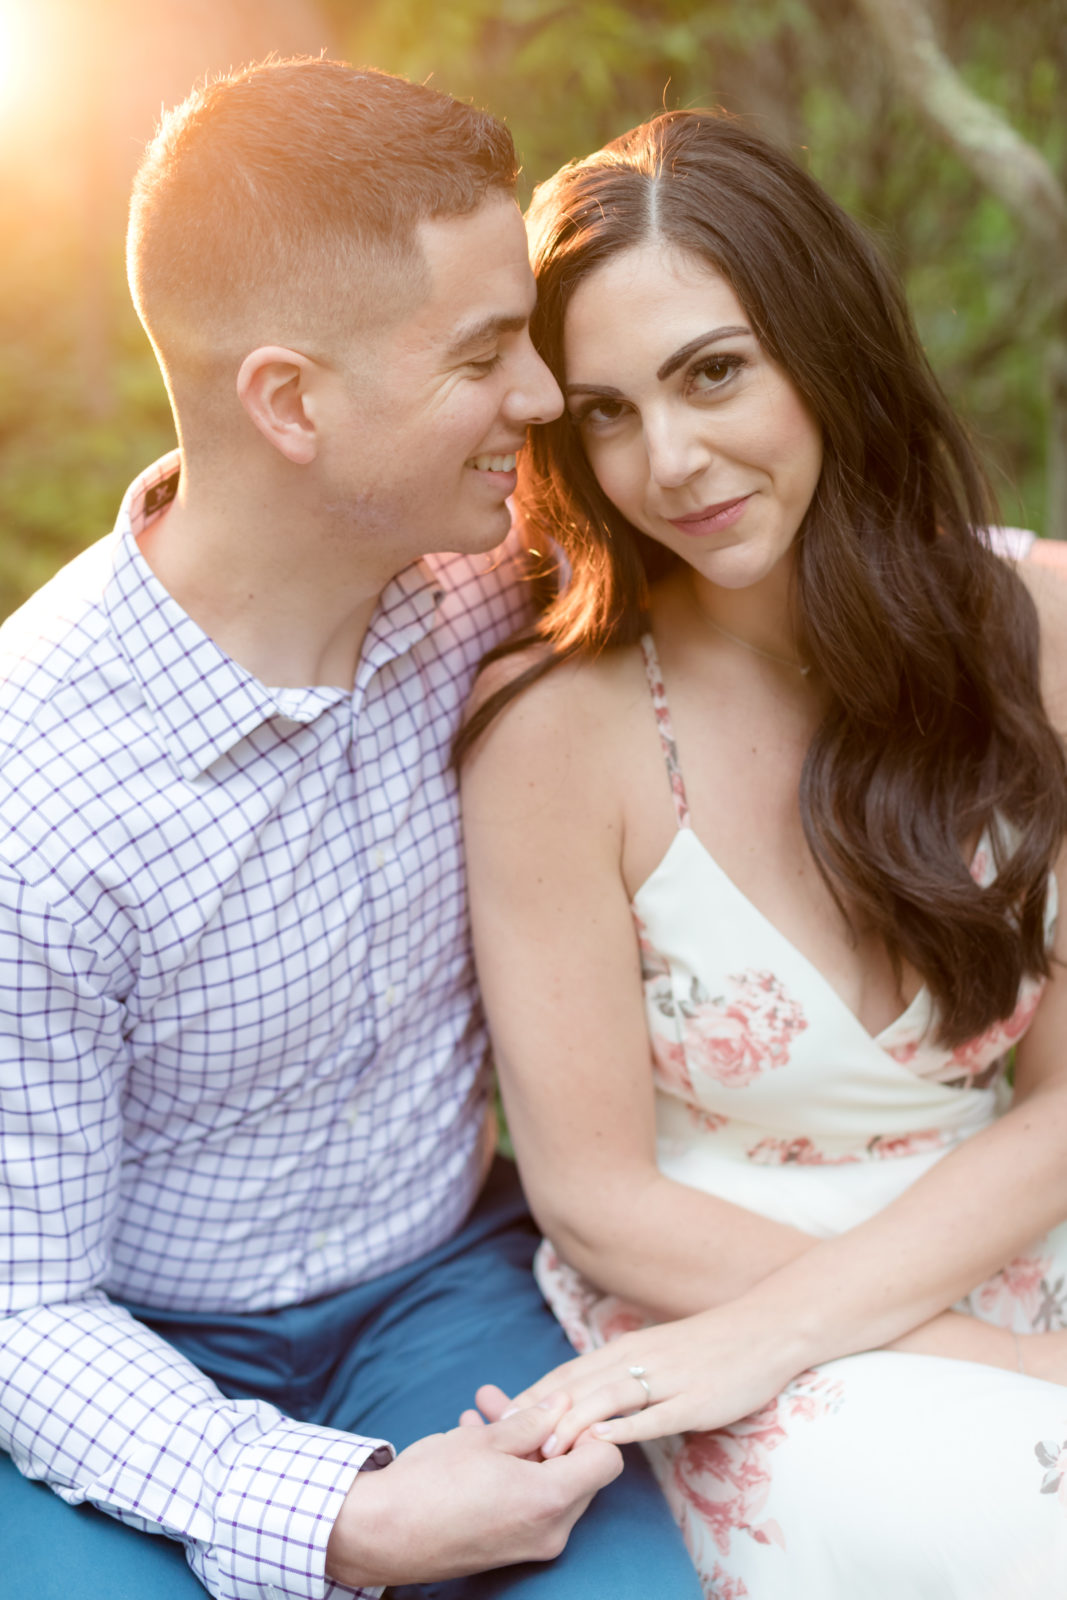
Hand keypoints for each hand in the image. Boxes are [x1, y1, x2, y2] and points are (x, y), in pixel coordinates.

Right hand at [324, 1395, 622, 1587]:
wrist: (381, 1533)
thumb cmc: (431, 1483)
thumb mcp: (484, 1438)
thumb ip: (531, 1419)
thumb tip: (561, 1402)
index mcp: (550, 1500)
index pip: (607, 1460)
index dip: (588, 1428)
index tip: (558, 1410)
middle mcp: (550, 1531)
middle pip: (581, 1475)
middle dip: (554, 1434)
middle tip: (517, 1405)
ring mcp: (530, 1546)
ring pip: (550, 1486)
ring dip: (526, 1449)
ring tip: (485, 1413)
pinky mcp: (508, 1550)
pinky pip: (527, 1505)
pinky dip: (513, 1474)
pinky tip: (474, 1439)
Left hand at [509, 1306, 807, 1454]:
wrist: (763, 1329)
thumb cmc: (707, 1346)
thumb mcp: (654, 1352)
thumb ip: (620, 1373)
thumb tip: (582, 1399)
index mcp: (624, 1349)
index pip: (565, 1375)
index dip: (530, 1397)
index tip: (497, 1419)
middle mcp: (637, 1359)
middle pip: (577, 1386)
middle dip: (539, 1413)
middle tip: (503, 1439)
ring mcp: (667, 1380)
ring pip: (608, 1399)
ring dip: (573, 1423)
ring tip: (544, 1449)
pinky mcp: (695, 1400)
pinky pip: (654, 1415)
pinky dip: (625, 1428)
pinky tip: (602, 1442)